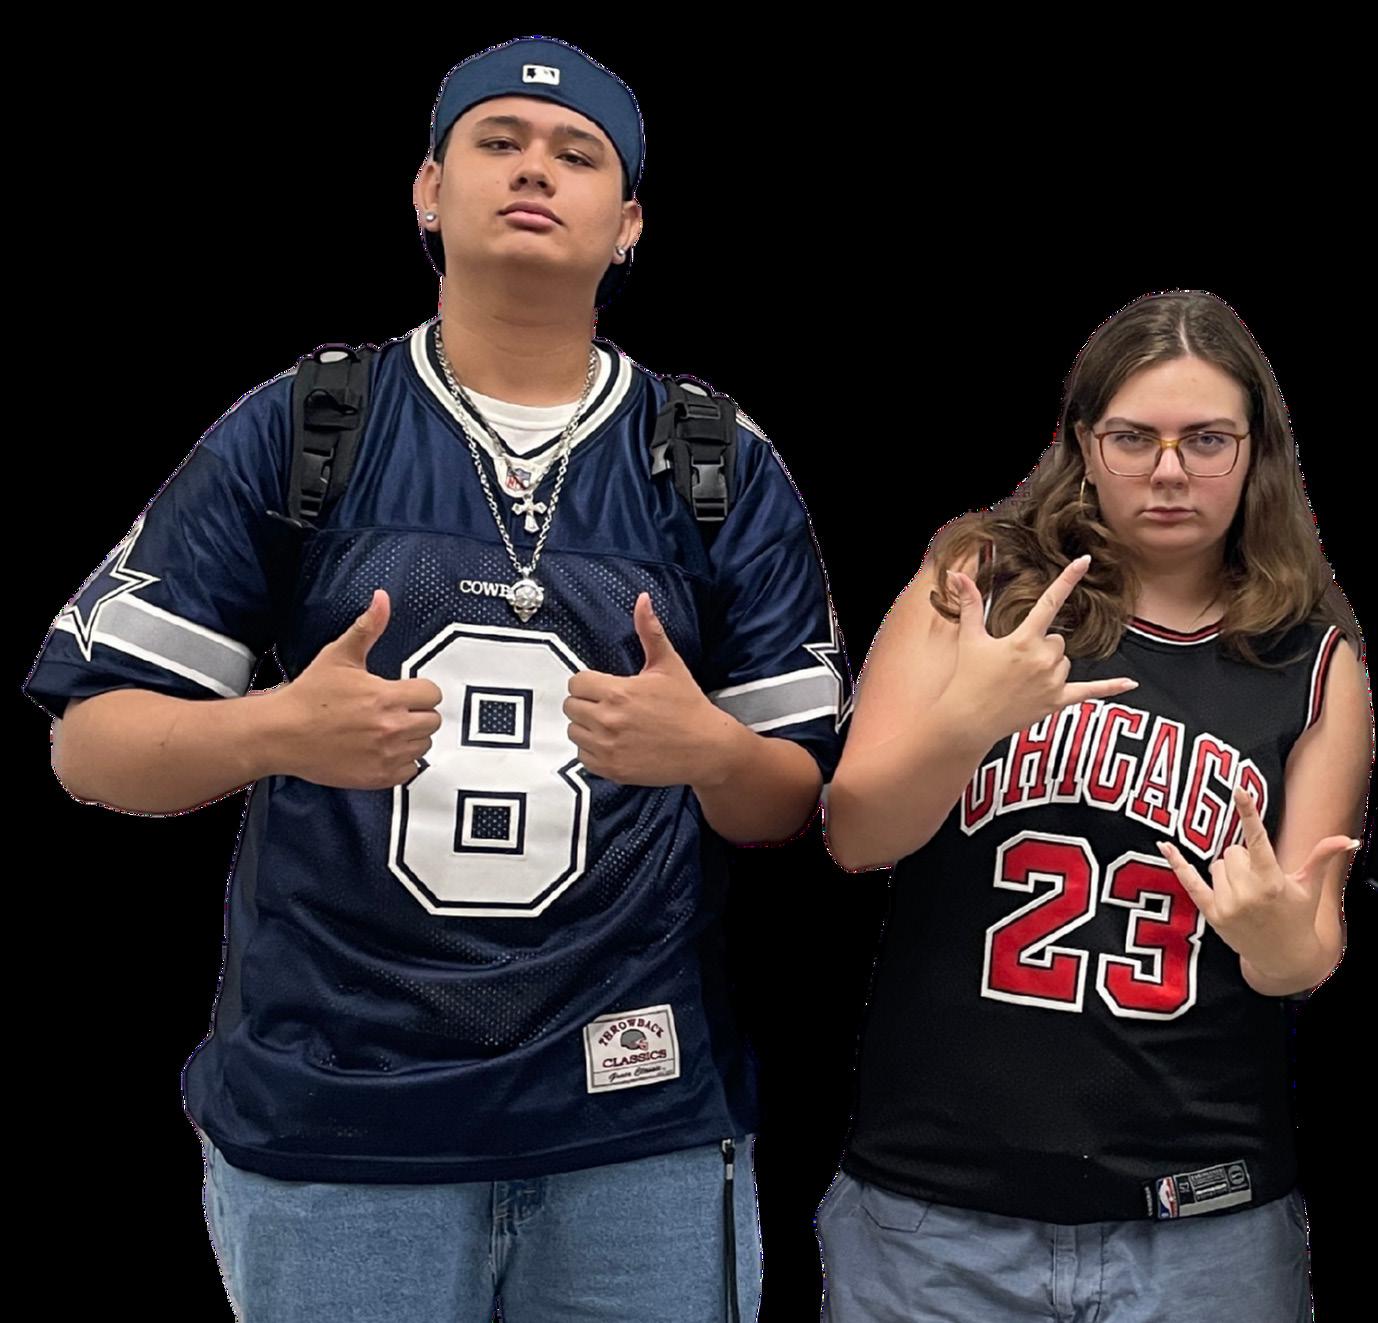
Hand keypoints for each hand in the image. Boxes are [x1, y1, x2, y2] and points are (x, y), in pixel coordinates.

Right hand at [273, 589, 442, 788]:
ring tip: (388, 731)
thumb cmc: (309, 695)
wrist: (282, 735)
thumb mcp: (339, 656)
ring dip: (412, 738)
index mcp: (386, 697)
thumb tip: (382, 598)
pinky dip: (402, 763)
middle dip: (418, 714)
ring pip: (423, 746)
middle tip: (396, 711)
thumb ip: (367, 628)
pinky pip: (410, 770)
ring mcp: (386, 755)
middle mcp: (391, 728)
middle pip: (432, 721)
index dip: (420, 691)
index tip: (405, 693)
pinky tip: (384, 751)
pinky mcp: (377, 777)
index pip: (432, 694)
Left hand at [564, 593, 725, 785]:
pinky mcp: (612, 770)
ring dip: (587, 727)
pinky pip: (583, 757)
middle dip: (586, 703)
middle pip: (571, 707)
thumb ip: (650, 631)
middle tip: (608, 705)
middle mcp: (608, 721)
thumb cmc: (688, 705)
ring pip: (574, 732)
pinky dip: (593, 750)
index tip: (604, 686)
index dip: (589, 683)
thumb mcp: (669, 665)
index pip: (576, 683)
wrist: (707, 747)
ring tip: (611, 724)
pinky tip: (614, 743)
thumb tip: (642, 599)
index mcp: (618, 692)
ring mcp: (608, 748)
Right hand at [944, 554, 1139, 745]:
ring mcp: (1053, 681)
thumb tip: (956, 574)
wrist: (967, 720)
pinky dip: (1111, 688)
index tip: (1084, 560)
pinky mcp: (1058, 701)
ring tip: (1020, 680)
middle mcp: (1042, 659)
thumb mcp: (969, 638)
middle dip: (1039, 646)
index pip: (1049, 602)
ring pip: (1064, 661)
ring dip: (1049, 665)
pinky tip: (1131, 683)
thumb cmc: (967, 677)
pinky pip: (1090, 691)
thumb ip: (969, 603)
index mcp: (1022, 640)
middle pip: (1057, 639)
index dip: (1067, 579)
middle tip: (1013, 663)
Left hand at [1156, 784, 1360, 980]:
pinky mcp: (1211, 913)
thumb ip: (1322, 858)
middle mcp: (1248, 893)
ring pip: (1216, 864)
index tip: (1239, 789)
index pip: (1258, 840)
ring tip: (1246, 893)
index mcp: (1273, 882)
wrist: (1283, 959)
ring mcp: (1227, 904)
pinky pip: (1188, 880)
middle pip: (1232, 851)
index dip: (1248, 814)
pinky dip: (1177, 862)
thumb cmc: (1297, 917)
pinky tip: (1164, 844)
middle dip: (1244, 859)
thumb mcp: (1309, 887)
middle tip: (1258, 880)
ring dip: (1228, 872)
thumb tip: (1350, 838)